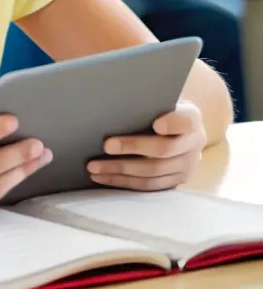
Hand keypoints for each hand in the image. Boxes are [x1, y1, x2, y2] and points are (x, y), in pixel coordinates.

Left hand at [89, 100, 206, 190]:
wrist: (181, 132)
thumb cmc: (161, 111)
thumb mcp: (160, 102)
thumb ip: (145, 104)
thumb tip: (110, 103)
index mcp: (191, 119)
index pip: (185, 121)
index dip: (172, 124)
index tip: (156, 124)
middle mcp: (193, 144)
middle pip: (164, 150)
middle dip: (133, 148)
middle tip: (106, 146)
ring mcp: (186, 167)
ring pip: (153, 173)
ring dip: (121, 170)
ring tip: (94, 167)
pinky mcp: (175, 182)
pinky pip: (149, 186)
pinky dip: (124, 182)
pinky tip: (103, 177)